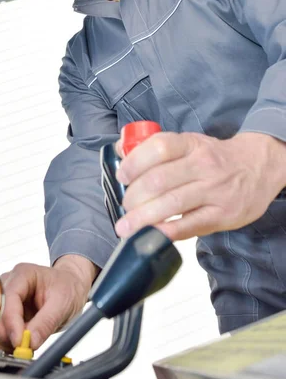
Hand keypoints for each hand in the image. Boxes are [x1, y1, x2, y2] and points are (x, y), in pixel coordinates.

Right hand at [0, 255, 98, 351]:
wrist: (71, 288)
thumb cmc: (68, 288)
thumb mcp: (62, 305)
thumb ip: (46, 323)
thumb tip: (30, 342)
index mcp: (23, 274)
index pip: (8, 299)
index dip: (11, 323)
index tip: (19, 342)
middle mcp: (10, 283)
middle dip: (7, 333)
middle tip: (22, 348)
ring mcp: (6, 297)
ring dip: (8, 339)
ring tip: (27, 345)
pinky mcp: (7, 312)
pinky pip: (1, 330)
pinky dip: (10, 340)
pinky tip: (23, 342)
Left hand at [114, 131, 285, 240]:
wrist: (258, 167)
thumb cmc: (214, 157)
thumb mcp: (189, 142)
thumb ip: (156, 147)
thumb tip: (121, 149)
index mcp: (191, 144)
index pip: (158, 148)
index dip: (134, 163)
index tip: (121, 176)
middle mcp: (203, 165)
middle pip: (159, 180)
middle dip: (133, 196)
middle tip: (125, 205)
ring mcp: (214, 191)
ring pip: (171, 204)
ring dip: (142, 218)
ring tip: (125, 227)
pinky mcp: (222, 215)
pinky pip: (190, 226)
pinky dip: (166, 232)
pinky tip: (150, 235)